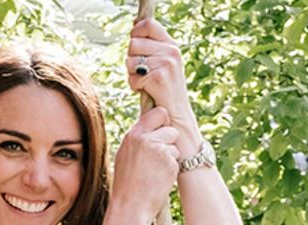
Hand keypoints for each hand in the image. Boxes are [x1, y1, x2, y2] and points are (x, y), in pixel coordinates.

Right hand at [112, 105, 182, 218]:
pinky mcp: (170, 164)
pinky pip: (176, 161)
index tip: (162, 129)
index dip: (163, 121)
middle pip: (171, 129)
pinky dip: (171, 170)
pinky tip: (158, 179)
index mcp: (134, 135)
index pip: (158, 113)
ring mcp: (160, 151)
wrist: (130, 206)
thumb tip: (151, 127)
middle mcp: (147, 140)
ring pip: (175, 146)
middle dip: (170, 140)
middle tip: (160, 155)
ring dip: (170, 157)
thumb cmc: (126, 183)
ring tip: (154, 171)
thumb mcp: (125, 154)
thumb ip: (138, 139)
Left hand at [125, 18, 200, 153]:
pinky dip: (135, 87)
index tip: (135, 45)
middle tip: (143, 74)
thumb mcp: (162, 65)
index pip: (147, 24)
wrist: (176, 117)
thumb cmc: (165, 93)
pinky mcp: (158, 78)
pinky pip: (133, 77)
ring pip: (130, 61)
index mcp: (171, 46)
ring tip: (146, 84)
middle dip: (131, 60)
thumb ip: (151, 47)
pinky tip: (147, 92)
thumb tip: (134, 28)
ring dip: (132, 75)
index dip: (136, 32)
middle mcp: (171, 52)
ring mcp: (166, 64)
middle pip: (133, 43)